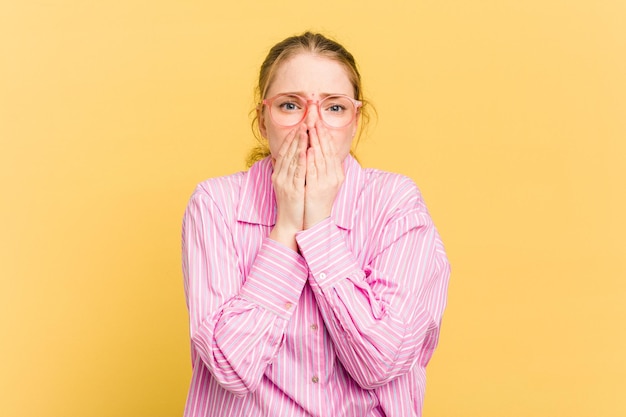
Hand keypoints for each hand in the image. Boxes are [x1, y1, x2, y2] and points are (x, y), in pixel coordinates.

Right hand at [269, 126, 307, 249]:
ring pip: (292, 159)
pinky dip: (301, 161)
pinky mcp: (293, 190)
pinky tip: (305, 151)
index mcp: (278, 174)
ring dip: (299, 144)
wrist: (288, 223)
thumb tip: (289, 158)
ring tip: (305, 131)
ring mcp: (285, 183)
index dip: (291, 138)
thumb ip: (288, 171)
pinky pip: (297, 173)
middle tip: (303, 122)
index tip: (299, 126)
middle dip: (296, 136)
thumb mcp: (287, 185)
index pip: (285, 151)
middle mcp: (279, 176)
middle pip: (288, 152)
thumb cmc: (291, 204)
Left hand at [303, 121, 344, 228]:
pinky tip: (308, 150)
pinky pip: (314, 172)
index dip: (325, 135)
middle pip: (327, 151)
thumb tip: (319, 150)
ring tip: (312, 129)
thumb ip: (324, 166)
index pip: (331, 149)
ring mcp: (326, 183)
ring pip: (321, 158)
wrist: (316, 220)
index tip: (319, 121)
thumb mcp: (324, 180)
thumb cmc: (318, 199)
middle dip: (321, 134)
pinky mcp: (317, 189)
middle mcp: (334, 176)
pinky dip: (311, 160)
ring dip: (316, 142)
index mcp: (337, 173)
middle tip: (315, 119)